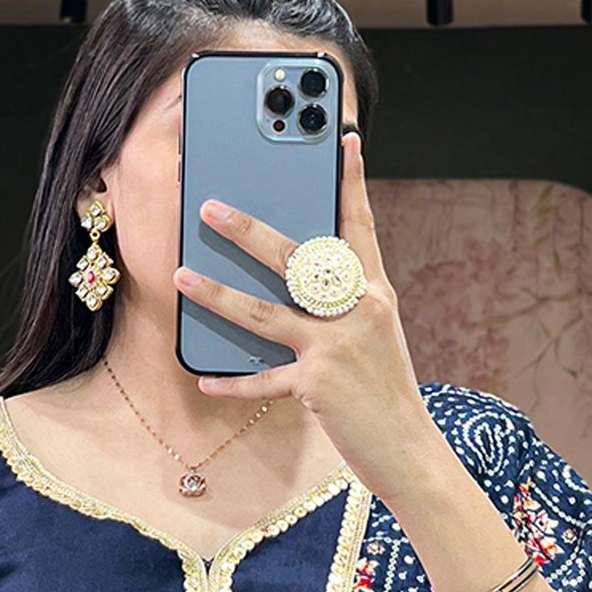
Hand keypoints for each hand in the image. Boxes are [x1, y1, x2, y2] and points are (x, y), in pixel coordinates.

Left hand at [172, 129, 439, 508]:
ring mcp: (336, 346)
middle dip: (248, 231)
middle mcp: (357, 311)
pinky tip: (205, 378)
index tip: (343, 142)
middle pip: (295, 259)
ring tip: (182, 277)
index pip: (360, 227)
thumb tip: (296, 285)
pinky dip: (233, 382)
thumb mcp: (376, 339)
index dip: (351, 183)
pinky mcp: (317, 383)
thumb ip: (345, 307)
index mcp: (374, 294)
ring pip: (265, 312)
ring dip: (217, 294)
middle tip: (210, 208)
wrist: (409, 449)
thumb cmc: (386, 394)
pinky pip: (263, 380)